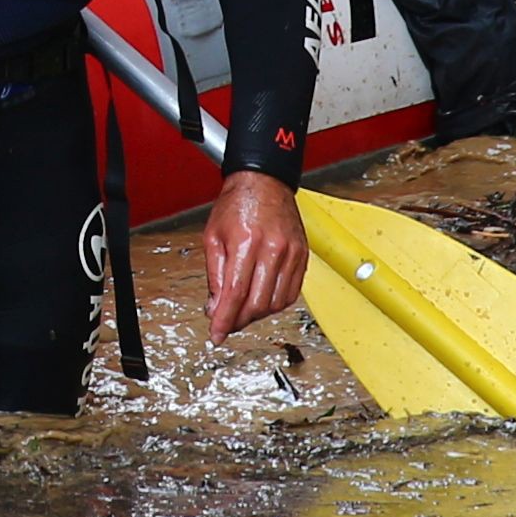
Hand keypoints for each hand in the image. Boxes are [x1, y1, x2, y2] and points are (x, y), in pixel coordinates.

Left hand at [203, 167, 306, 339]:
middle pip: (257, 303)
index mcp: (246, 242)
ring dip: (257, 314)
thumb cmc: (237, 204)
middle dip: (240, 320)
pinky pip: (291, 293)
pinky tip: (262, 300)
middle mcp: (273, 249)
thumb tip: (215, 308)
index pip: (236, 293)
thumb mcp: (213, 237)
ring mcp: (291, 253)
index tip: (218, 334)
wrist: (264, 182)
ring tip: (243, 310)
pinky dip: (275, 304)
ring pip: (276, 303)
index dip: (225, 319)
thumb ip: (215, 275)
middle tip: (227, 322)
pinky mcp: (302, 256)